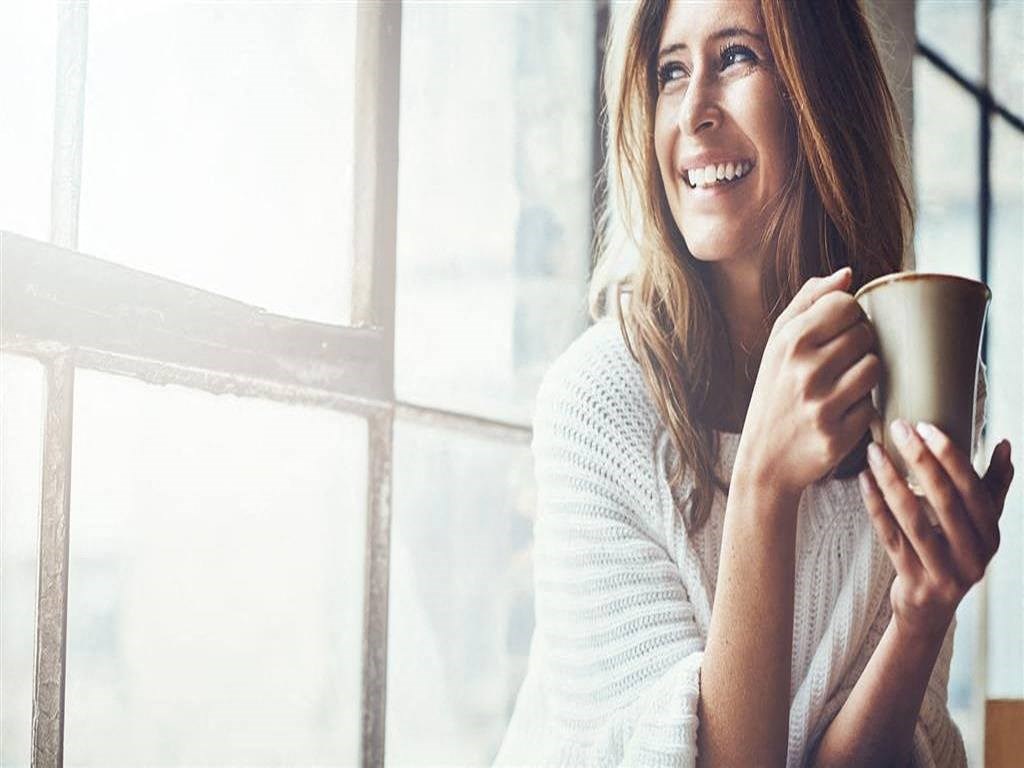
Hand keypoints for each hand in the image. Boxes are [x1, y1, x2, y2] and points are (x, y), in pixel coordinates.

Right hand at [736, 267, 880, 499]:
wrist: (764, 460)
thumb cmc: (774, 393)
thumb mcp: (777, 345)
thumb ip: (808, 303)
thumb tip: (846, 274)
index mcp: (789, 342)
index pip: (846, 305)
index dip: (848, 316)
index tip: (836, 332)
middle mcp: (804, 370)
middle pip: (865, 334)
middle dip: (857, 346)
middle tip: (838, 363)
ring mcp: (822, 404)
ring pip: (873, 367)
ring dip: (863, 376)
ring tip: (841, 386)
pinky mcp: (839, 435)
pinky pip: (872, 404)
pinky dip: (861, 408)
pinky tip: (840, 413)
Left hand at [858, 420, 1014, 640]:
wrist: (929, 610)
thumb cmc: (954, 554)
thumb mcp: (979, 526)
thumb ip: (992, 487)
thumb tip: (1003, 444)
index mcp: (991, 535)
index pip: (973, 489)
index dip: (951, 456)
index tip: (927, 426)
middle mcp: (973, 555)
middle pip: (944, 501)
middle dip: (920, 460)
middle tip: (898, 427)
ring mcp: (943, 571)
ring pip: (913, 518)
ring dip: (891, 480)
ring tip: (873, 451)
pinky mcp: (913, 580)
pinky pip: (889, 536)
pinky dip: (875, 506)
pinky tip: (863, 480)